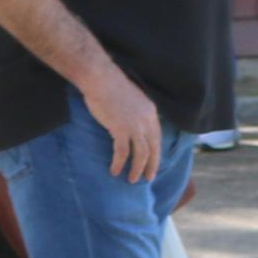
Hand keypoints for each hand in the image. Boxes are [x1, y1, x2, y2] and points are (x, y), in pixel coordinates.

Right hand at [83, 62, 163, 181]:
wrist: (100, 78)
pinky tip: (114, 171)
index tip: (153, 163)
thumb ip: (136, 112)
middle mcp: (146, 120)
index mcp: (151, 112)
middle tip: (148, 178)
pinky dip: (119, 163)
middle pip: (153, 148)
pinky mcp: (120, 129)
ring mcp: (134, 125)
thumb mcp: (131, 99)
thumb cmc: (110, 85)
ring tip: (131, 180)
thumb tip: (133, 125)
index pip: (157, 137)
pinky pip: (122, 152)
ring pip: (141, 154)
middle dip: (151, 166)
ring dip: (136, 169)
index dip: (155, 152)